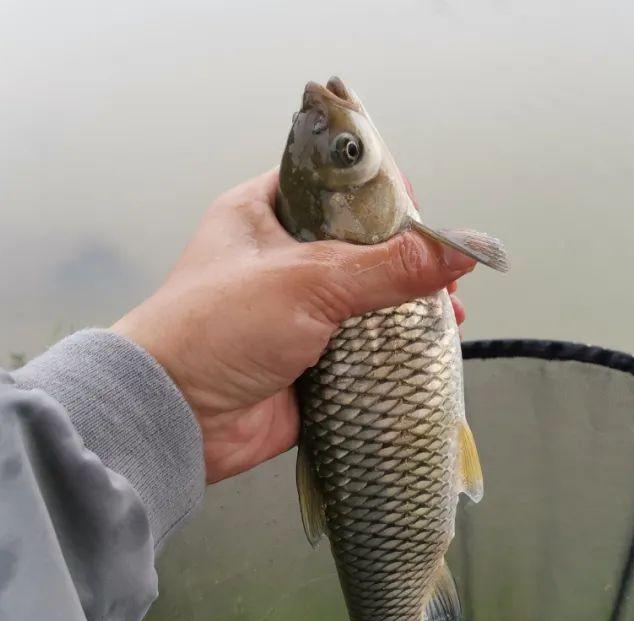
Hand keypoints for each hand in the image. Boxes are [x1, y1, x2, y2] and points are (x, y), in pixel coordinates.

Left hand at [112, 170, 474, 483]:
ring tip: (448, 313)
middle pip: (361, 247)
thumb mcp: (308, 280)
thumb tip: (458, 251)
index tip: (422, 211)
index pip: (334, 188)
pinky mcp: (311, 361)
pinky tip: (428, 350)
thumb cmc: (216, 329)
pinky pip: (364, 349)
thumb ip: (387, 267)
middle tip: (444, 271)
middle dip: (408, 260)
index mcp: (262, 214)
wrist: (176, 419)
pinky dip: (395, 351)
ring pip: (368, 301)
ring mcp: (296, 313)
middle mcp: (280, 259)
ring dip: (407, 308)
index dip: (380, 195)